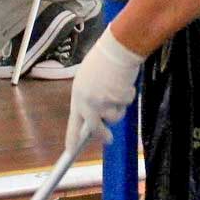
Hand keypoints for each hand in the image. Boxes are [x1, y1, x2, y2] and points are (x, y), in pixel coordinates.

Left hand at [65, 31, 144, 149]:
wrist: (117, 49)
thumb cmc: (102, 61)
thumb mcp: (87, 80)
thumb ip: (88, 99)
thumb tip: (93, 119)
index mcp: (78, 96)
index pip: (73, 123)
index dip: (71, 138)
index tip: (70, 150)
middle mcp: (89, 102)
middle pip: (96, 128)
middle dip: (103, 136)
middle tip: (109, 139)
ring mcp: (105, 101)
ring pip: (115, 117)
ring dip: (119, 108)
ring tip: (118, 90)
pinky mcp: (119, 99)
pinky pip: (127, 104)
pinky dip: (128, 96)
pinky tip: (124, 82)